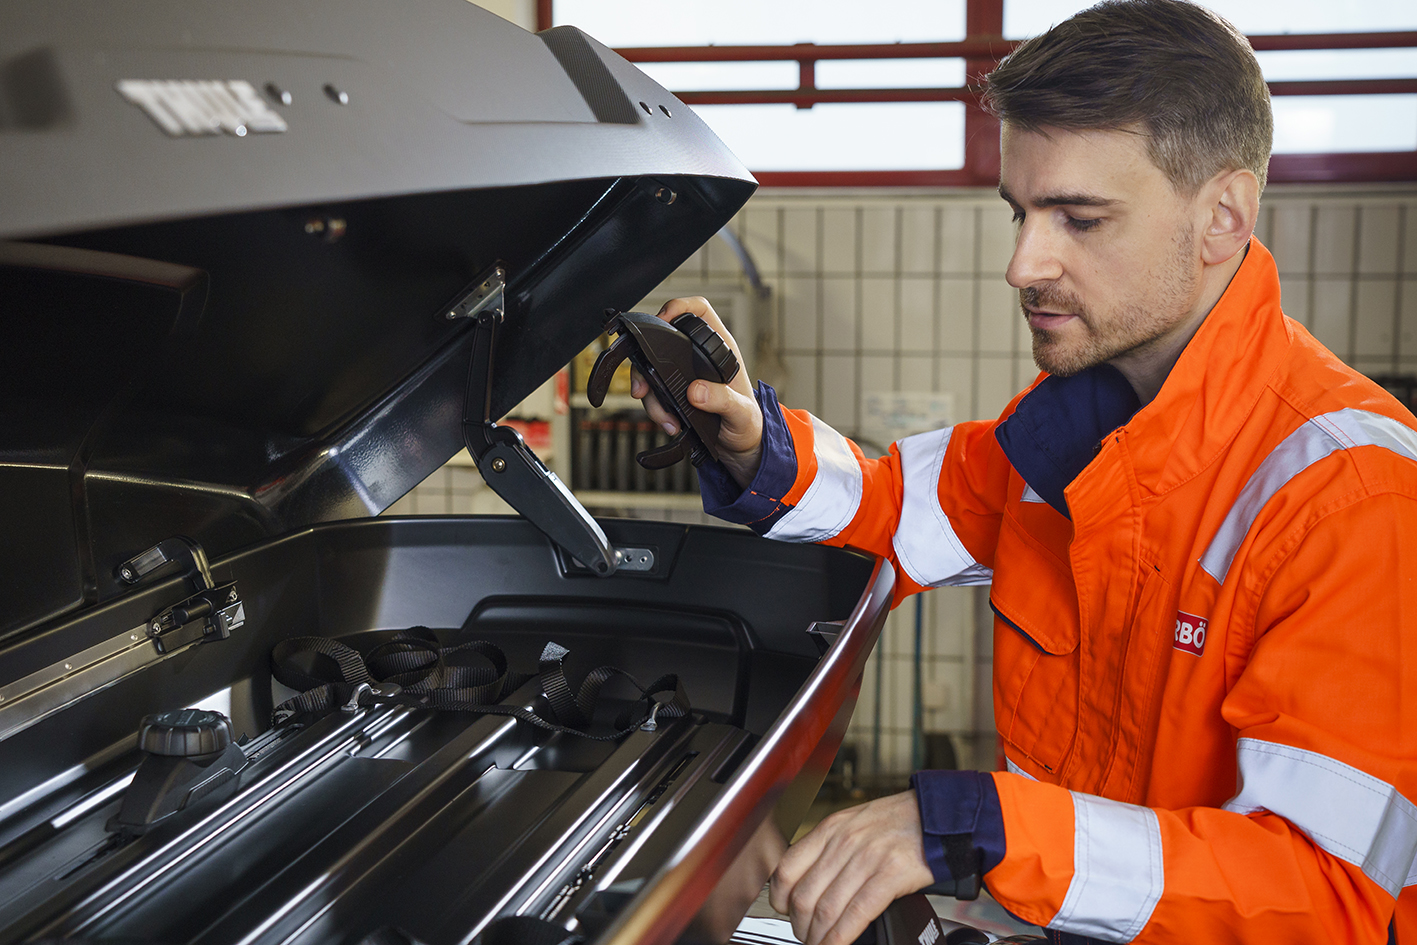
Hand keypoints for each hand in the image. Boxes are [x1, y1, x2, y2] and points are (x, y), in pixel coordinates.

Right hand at [630, 296, 763, 488]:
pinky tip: (669, 423)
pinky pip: (654, 392)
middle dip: (647, 363)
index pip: (699, 311)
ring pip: (653, 370)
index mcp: (721, 350)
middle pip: (662, 341)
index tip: (663, 319)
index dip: (679, 306)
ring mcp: (684, 374)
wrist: (741, 447)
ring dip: (651, 396)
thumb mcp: (741, 414)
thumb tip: (696, 390)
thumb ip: (723, 400)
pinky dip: (655, 408)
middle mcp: (699, 357)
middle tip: (643, 387)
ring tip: (666, 419)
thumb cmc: (748, 424)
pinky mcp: (674, 392)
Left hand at [768, 790, 933, 944]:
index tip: (784, 912)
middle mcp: (844, 842)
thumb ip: (831, 847)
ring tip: (820, 944)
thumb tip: (812, 881)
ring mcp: (866, 859)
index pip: (787, 868)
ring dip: (818, 937)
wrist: (939, 815)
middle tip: (805, 936)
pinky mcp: (890, 876)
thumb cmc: (899, 821)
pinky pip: (856, 914)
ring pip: (827, 909)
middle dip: (800, 926)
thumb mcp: (854, 822)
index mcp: (831, 829)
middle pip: (804, 895)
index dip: (780, 899)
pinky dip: (841, 937)